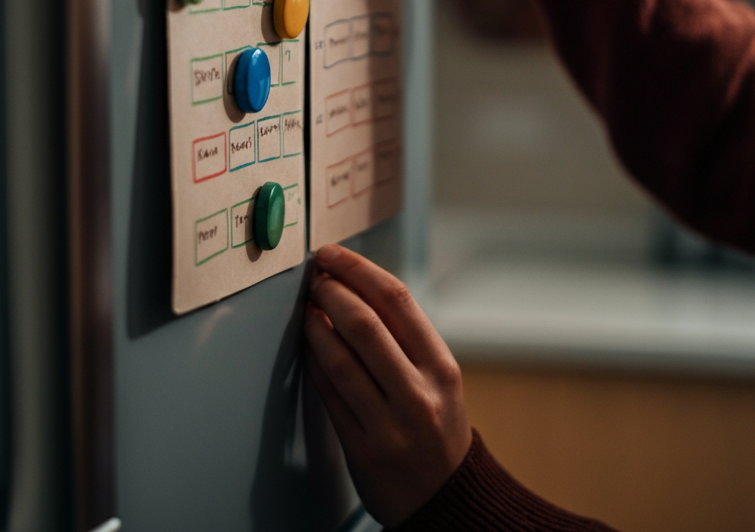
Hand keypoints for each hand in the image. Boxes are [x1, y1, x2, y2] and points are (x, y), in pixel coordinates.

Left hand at [304, 244, 472, 527]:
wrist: (447, 499)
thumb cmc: (437, 426)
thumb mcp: (438, 379)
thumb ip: (403, 337)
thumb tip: (352, 286)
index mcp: (441, 367)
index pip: (396, 300)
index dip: (357, 269)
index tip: (333, 255)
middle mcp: (419, 393)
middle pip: (364, 323)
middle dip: (331, 291)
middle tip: (315, 277)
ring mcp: (391, 424)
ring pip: (339, 358)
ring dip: (314, 323)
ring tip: (307, 307)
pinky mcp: (363, 449)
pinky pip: (328, 393)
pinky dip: (313, 361)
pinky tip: (307, 344)